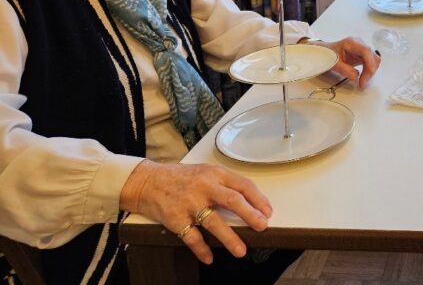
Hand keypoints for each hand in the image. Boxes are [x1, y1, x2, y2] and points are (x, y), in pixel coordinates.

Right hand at [120, 160, 270, 263]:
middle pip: (232, 200)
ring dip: (229, 238)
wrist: (147, 182)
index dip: (258, 199)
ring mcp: (189, 203)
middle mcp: (204, 187)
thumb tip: (249, 203)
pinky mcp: (175, 218)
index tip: (268, 211)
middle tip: (263, 227)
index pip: (242, 185)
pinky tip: (210, 257)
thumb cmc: (180, 178)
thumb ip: (224, 184)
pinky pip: (191, 237)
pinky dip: (201, 249)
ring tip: (241, 251)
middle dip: (250, 214)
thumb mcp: (205, 172)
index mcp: (215, 174)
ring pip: (214, 222)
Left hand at [314, 37, 380, 88]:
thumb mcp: (333, 63)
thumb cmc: (327, 54)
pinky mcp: (362, 54)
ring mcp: (362, 48)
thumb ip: (345, 70)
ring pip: (374, 60)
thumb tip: (356, 77)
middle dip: (370, 71)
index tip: (364, 79)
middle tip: (363, 83)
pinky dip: (369, 71)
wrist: (324, 51)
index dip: (369, 66)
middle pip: (373, 56)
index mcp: (351, 43)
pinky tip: (363, 77)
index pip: (366, 52)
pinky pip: (371, 62)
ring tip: (363, 81)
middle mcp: (359, 44)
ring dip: (370, 72)